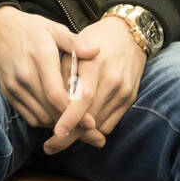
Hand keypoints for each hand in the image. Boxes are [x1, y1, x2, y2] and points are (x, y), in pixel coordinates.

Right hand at [0, 6, 100, 141]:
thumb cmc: (29, 28)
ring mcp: (14, 86)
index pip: (57, 95)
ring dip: (57, 122)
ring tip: (74, 121)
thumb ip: (75, 42)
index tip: (91, 123)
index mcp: (40, 57)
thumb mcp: (54, 28)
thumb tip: (97, 51)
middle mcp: (25, 75)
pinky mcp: (7, 93)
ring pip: (39, 116)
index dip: (74, 112)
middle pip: (49, 110)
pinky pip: (28, 116)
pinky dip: (44, 120)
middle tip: (88, 129)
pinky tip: (56, 114)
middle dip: (70, 123)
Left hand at [43, 16, 146, 154]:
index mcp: (95, 64)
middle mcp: (112, 80)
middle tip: (49, 146)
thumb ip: (63, 74)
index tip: (55, 133)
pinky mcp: (130, 98)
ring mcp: (123, 91)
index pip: (83, 97)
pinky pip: (110, 124)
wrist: (129, 34)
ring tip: (61, 136)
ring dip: (81, 134)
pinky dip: (94, 129)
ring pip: (99, 124)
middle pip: (91, 117)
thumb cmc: (94, 39)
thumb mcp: (73, 48)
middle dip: (69, 136)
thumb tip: (50, 104)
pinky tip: (80, 127)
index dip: (70, 118)